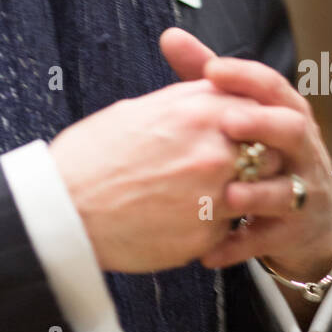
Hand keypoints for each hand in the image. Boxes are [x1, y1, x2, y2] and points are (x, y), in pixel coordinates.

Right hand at [48, 37, 282, 274]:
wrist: (64, 207)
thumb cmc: (92, 155)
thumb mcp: (139, 109)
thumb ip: (187, 101)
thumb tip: (211, 95)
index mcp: (197, 111)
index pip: (256, 110)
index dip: (252, 124)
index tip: (243, 134)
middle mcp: (213, 151)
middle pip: (267, 153)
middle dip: (255, 161)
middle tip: (230, 170)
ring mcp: (213, 196)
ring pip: (253, 195)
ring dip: (238, 196)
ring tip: (202, 197)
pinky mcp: (205, 236)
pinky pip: (228, 230)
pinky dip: (212, 227)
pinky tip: (180, 221)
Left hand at [196, 53, 331, 281]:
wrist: (304, 216)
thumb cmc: (260, 149)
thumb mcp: (240, 111)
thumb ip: (207, 74)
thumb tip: (170, 35)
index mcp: (287, 112)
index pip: (273, 86)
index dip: (245, 76)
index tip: (212, 69)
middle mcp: (303, 148)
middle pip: (292, 130)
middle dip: (263, 126)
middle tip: (229, 123)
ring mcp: (304, 191)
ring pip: (287, 190)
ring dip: (255, 193)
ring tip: (226, 195)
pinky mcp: (295, 232)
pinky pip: (268, 240)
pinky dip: (237, 246)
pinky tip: (206, 253)